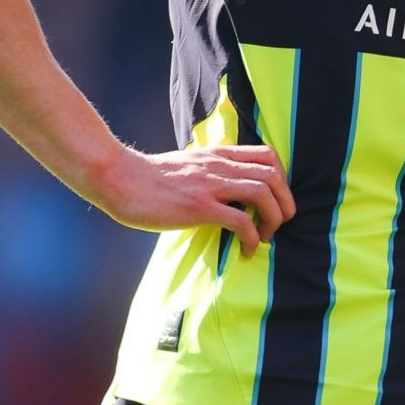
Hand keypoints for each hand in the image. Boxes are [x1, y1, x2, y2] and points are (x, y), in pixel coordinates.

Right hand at [90, 144, 294, 256]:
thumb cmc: (149, 177)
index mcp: (219, 155)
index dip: (282, 180)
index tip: (275, 201)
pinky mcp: (199, 206)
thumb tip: (226, 189)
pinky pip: (241, 220)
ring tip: (266, 237)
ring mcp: (210, 185)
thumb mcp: (189, 164)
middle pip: (273, 175)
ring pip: (263, 193)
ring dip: (274, 219)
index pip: (268, 156)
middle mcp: (219, 165)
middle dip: (285, 203)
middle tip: (278, 224)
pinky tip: (246, 249)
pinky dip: (253, 237)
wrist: (119, 178)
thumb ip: (210, 170)